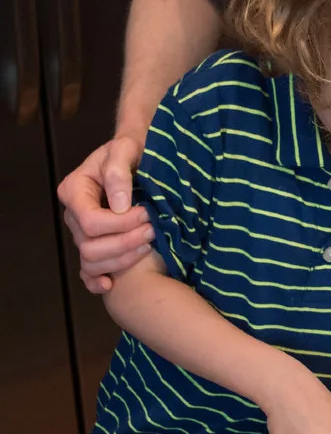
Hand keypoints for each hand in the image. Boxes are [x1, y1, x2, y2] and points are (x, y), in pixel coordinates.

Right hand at [58, 137, 153, 293]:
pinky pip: (87, 271)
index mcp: (74, 190)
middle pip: (90, 245)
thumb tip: (120, 205)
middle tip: (153, 230)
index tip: (146, 213)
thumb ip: (118, 172)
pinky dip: (97, 281)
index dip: (120, 224)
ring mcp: (82, 233)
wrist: (139, 153)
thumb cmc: (132, 148)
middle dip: (125, 242)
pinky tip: (111, 284)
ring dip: (123, 258)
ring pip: (91, 262)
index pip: (90, 221)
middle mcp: (73, 215)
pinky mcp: (95, 243)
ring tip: (149, 242)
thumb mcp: (126, 148)